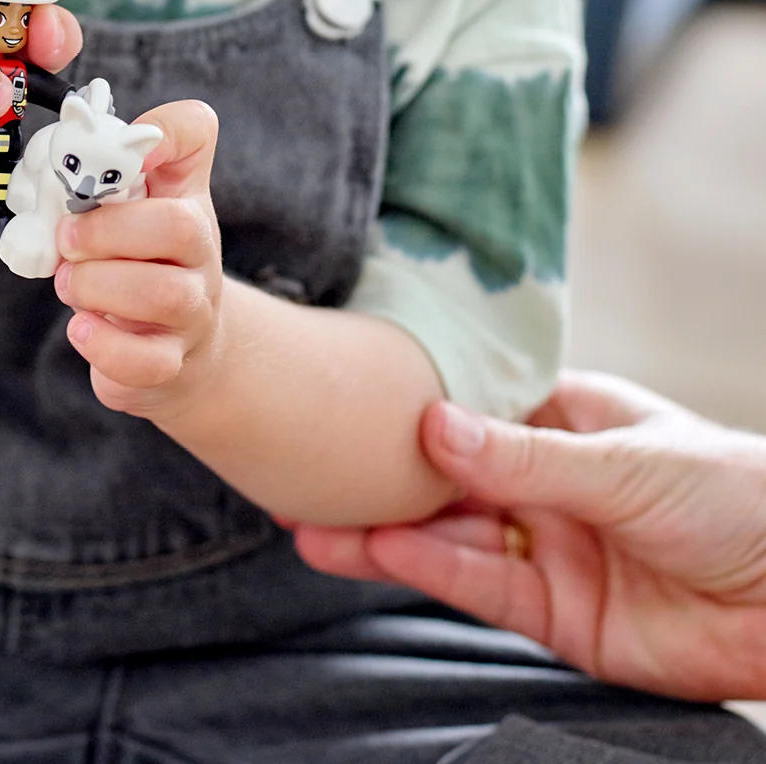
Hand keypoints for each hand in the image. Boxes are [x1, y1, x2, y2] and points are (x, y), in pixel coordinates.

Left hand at [52, 100, 222, 419]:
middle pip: (181, 227)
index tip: (130, 141)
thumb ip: (103, 173)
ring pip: (162, 294)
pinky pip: (148, 361)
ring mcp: (192, 309)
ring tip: (70, 284)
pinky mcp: (171, 362)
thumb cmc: (145, 263)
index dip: (167, 128)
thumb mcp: (131, 209)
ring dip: (98, 286)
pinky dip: (105, 345)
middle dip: (108, 231)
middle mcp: (199, 249)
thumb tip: (70, 138)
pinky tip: (83, 329)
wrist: (184, 344)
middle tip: (66, 239)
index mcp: (182, 196)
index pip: (195, 135)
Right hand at [293, 372, 765, 701]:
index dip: (404, 411)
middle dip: (375, 478)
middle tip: (300, 474)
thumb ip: (523, 456)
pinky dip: (426, 571)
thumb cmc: (737, 494)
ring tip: (309, 523)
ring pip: (448, 537)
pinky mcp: (557, 618)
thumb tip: (430, 424)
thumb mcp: (625, 462)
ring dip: (380, 531)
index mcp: (563, 420)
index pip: (467, 410)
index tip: (339, 404)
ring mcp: (548, 549)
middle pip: (444, 480)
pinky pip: (479, 589)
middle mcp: (545, 483)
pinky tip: (374, 552)